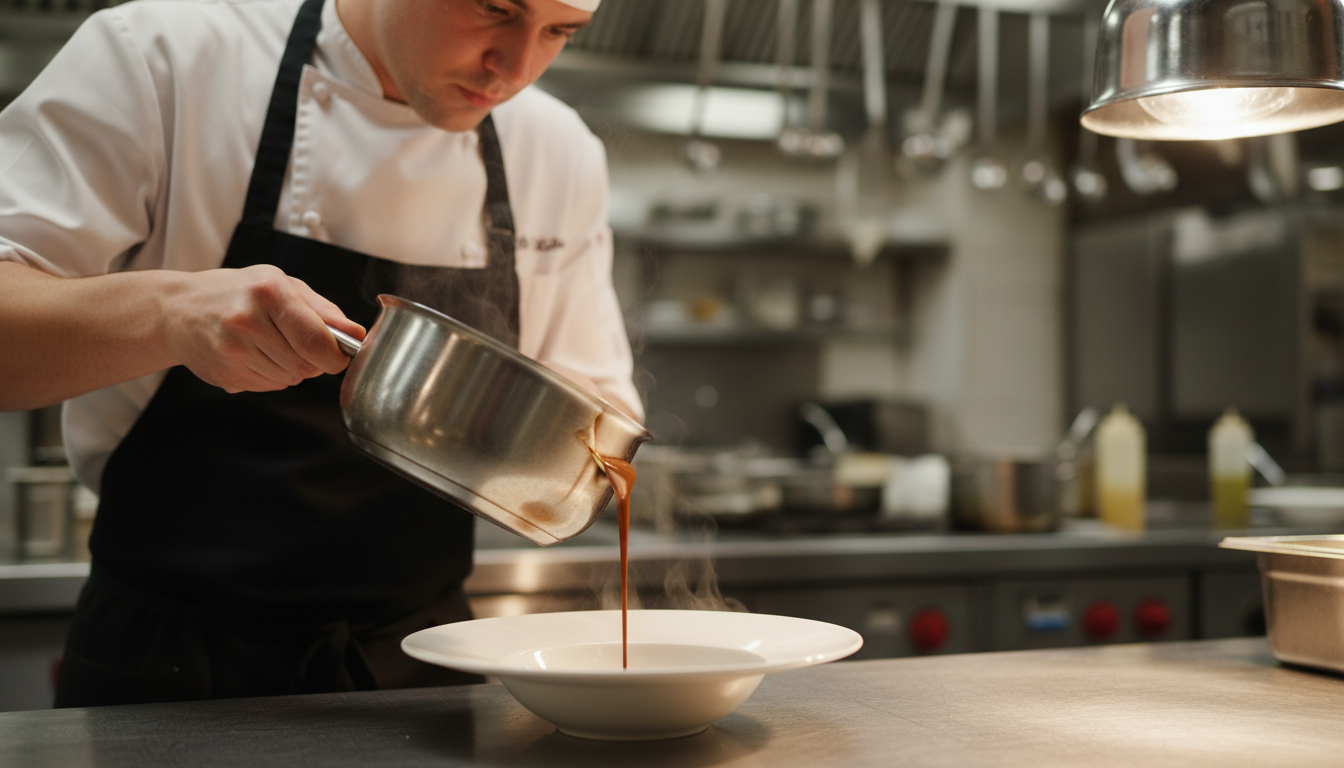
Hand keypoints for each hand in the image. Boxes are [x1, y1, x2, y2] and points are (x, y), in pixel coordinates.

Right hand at [161, 265, 364, 392]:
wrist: (177, 310)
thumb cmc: (236, 292)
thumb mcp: (281, 285)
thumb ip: (322, 310)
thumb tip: (357, 333)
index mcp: (268, 293)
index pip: (316, 341)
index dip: (336, 355)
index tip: (339, 354)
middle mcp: (247, 322)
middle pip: (305, 364)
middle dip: (314, 361)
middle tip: (299, 343)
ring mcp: (232, 351)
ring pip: (289, 379)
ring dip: (292, 369)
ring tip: (271, 345)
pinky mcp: (225, 375)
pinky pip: (269, 387)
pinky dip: (272, 376)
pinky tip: (255, 355)